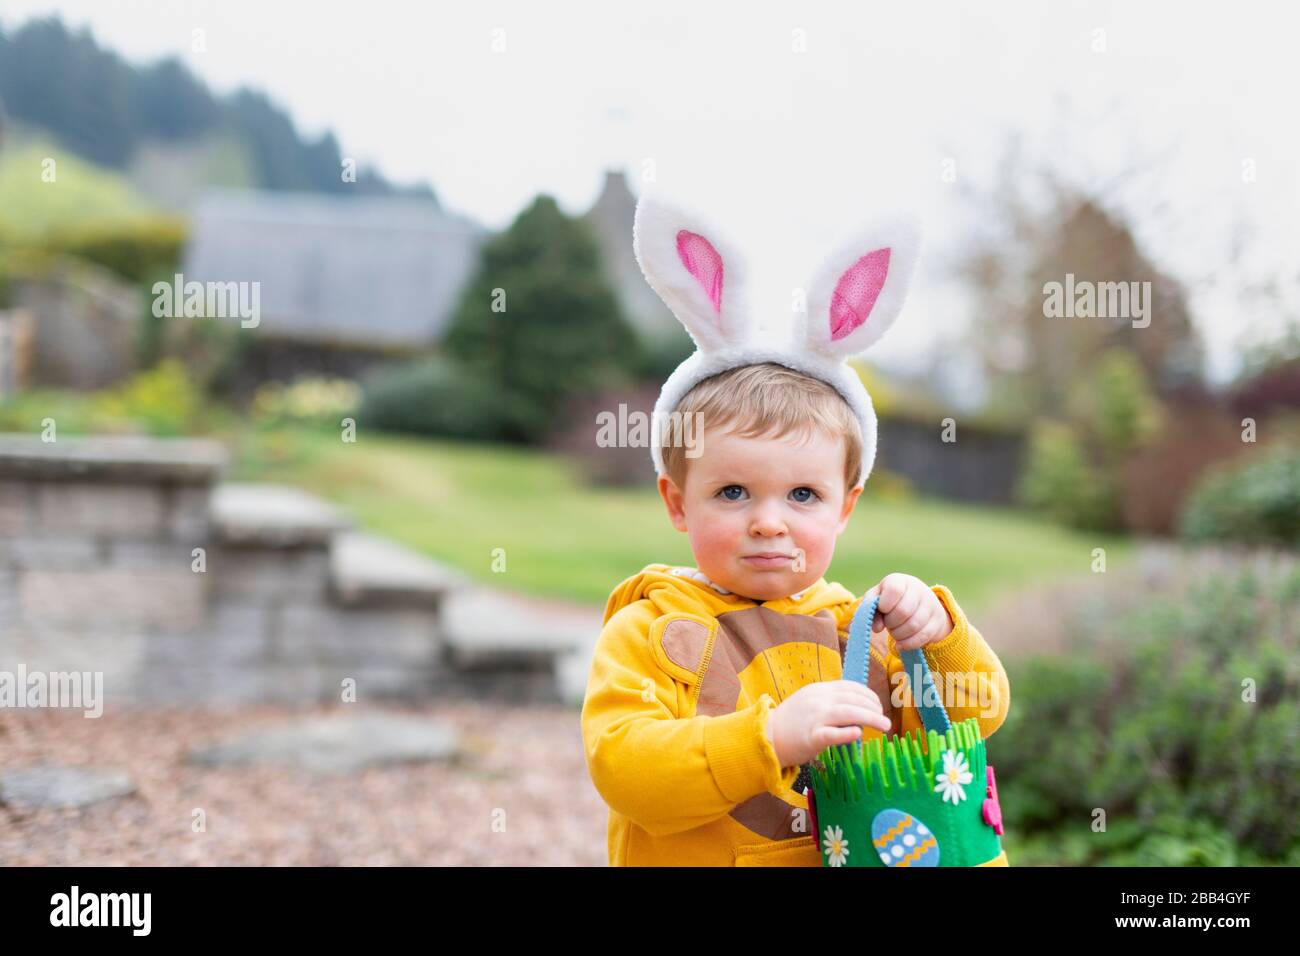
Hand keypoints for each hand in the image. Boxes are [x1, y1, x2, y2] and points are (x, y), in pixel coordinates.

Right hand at [765, 681, 891, 767]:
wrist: (766, 736)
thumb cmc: (791, 723)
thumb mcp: (810, 702)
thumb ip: (831, 702)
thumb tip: (858, 708)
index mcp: (818, 690)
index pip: (849, 687)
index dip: (868, 695)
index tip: (878, 705)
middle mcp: (817, 700)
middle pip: (852, 699)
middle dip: (873, 707)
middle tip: (884, 719)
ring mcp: (814, 718)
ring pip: (847, 713)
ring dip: (870, 718)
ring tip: (884, 726)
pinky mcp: (811, 738)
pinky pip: (831, 734)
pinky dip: (847, 733)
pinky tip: (859, 734)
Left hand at [864, 573, 953, 651]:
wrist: (916, 603)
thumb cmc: (889, 601)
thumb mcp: (876, 600)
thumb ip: (870, 609)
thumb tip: (877, 628)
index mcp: (900, 580)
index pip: (894, 590)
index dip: (885, 604)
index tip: (882, 609)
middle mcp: (918, 589)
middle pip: (903, 611)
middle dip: (891, 623)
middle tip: (888, 623)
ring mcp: (931, 604)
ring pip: (913, 626)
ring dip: (898, 634)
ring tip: (895, 631)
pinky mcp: (938, 620)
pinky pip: (923, 636)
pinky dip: (908, 643)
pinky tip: (900, 643)